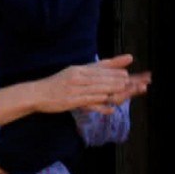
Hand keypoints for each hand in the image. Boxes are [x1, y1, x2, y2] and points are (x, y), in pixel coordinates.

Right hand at [34, 55, 148, 113]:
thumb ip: (92, 69)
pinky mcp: (71, 101)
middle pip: (104, 78)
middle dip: (121, 80)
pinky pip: (89, 102)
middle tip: (137, 82)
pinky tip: (111, 106)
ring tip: (128, 90)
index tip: (132, 74)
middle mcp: (78, 76)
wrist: (36, 94)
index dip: (117, 71)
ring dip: (114, 89)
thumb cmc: (56, 84)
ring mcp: (75, 89)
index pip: (102, 69)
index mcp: (79, 69)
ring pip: (99, 89)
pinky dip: (101, 104)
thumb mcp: (73, 72)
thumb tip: (102, 67)